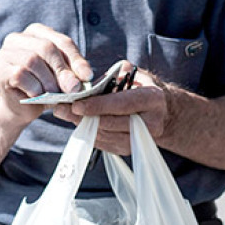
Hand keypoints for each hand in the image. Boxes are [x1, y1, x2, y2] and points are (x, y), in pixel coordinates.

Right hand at [0, 23, 93, 122]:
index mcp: (36, 32)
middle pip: (46, 48)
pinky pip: (20, 74)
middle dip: (62, 69)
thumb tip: (83, 77)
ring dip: (48, 80)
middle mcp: (18, 38)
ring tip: (55, 94)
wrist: (20, 108)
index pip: (61, 41)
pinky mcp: (0, 70)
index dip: (76, 59)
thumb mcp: (61, 77)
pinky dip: (34, 87)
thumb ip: (71, 72)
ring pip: (32, 60)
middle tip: (73, 88)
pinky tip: (38, 95)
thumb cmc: (43, 88)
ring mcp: (5, 53)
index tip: (88, 76)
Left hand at [55, 65, 171, 155]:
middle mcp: (150, 122)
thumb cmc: (142, 87)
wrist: (163, 111)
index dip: (97, 106)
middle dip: (83, 117)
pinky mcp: (130, 149)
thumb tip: (84, 88)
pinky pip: (104, 144)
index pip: (121, 104)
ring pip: (105, 136)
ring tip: (65, 113)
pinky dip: (89, 133)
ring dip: (82, 125)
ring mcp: (141, 140)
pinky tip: (77, 122)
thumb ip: (110, 79)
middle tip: (60, 109)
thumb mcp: (131, 74)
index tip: (76, 104)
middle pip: (110, 123)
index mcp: (152, 99)